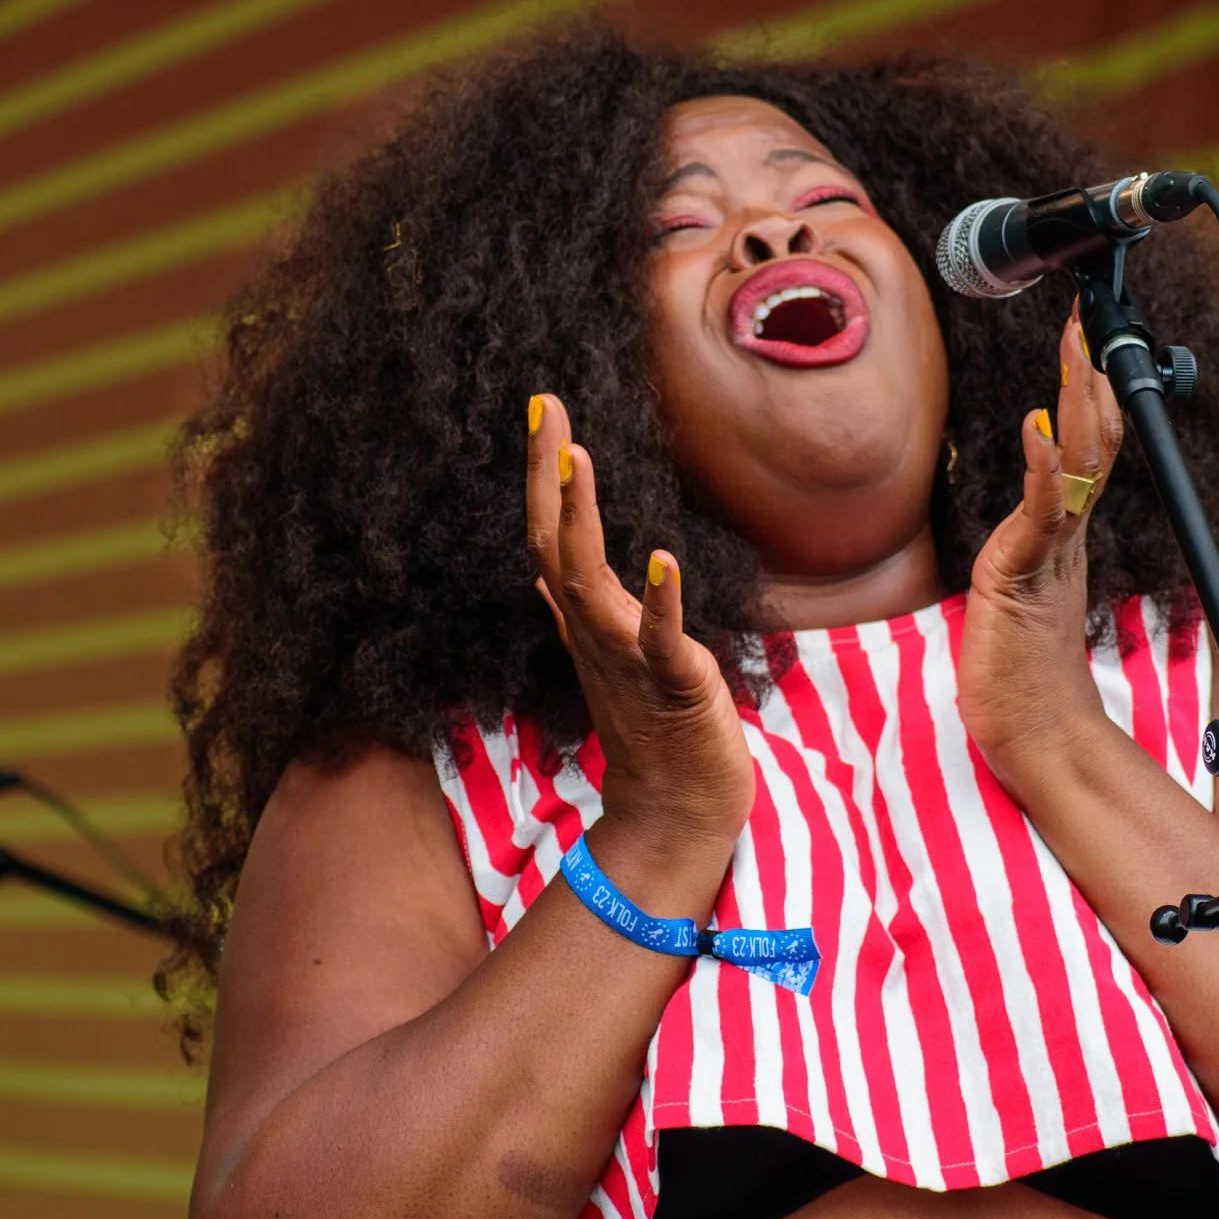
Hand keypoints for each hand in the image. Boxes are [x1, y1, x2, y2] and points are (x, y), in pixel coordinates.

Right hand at [525, 394, 755, 851]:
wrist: (675, 808)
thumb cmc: (652, 728)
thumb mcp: (610, 655)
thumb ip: (576, 611)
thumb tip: (545, 571)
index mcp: (585, 619)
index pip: (552, 535)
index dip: (544, 474)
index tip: (544, 409)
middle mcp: (594, 632)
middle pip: (555, 543)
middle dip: (548, 476)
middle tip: (547, 410)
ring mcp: (627, 658)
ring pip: (588, 581)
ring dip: (580, 520)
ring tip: (576, 459)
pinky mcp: (673, 685)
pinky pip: (660, 639)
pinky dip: (660, 600)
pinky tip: (663, 559)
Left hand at [958, 303, 1124, 770]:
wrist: (1039, 735)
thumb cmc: (1022, 671)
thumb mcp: (1019, 587)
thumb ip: (1031, 542)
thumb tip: (1031, 496)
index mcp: (1065, 534)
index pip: (1086, 447)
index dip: (1086, 389)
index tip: (1080, 336)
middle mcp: (1067, 536)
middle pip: (1094, 441)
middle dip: (1087, 377)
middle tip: (1082, 319)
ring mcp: (1051, 554)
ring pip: (1077, 467)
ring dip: (1075, 406)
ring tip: (1073, 352)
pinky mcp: (1025, 577)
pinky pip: (1041, 514)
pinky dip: (1040, 469)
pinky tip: (1035, 428)